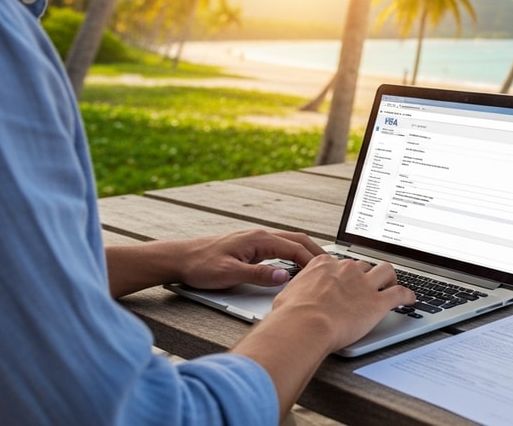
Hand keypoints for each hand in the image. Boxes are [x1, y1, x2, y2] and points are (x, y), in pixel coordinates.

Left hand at [177, 229, 325, 289]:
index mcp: (258, 239)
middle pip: (297, 240)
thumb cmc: (200, 265)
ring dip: (306, 252)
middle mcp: (260, 236)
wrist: (179, 258)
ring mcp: (256, 240)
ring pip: (290, 243)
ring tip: (320, 266)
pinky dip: (294, 254)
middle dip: (316, 253)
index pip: (294, 248)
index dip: (312, 261)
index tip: (326, 273)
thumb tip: (284, 277)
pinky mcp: (252, 247)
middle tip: (333, 267)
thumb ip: (258, 275)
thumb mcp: (229, 274)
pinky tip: (296, 266)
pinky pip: (281, 248)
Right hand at [272, 258, 415, 350]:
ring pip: (386, 271)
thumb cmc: (292, 315)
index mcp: (324, 265)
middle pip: (363, 265)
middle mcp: (347, 270)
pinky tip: (410, 299)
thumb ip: (298, 291)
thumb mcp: (288, 294)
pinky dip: (407, 295)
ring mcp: (364, 284)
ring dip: (390, 278)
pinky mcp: (378, 301)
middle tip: (367, 285)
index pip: (340, 262)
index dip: (345, 271)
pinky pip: (399, 293)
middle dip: (366, 274)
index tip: (346, 277)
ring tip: (391, 285)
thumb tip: (293, 297)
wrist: (305, 325)